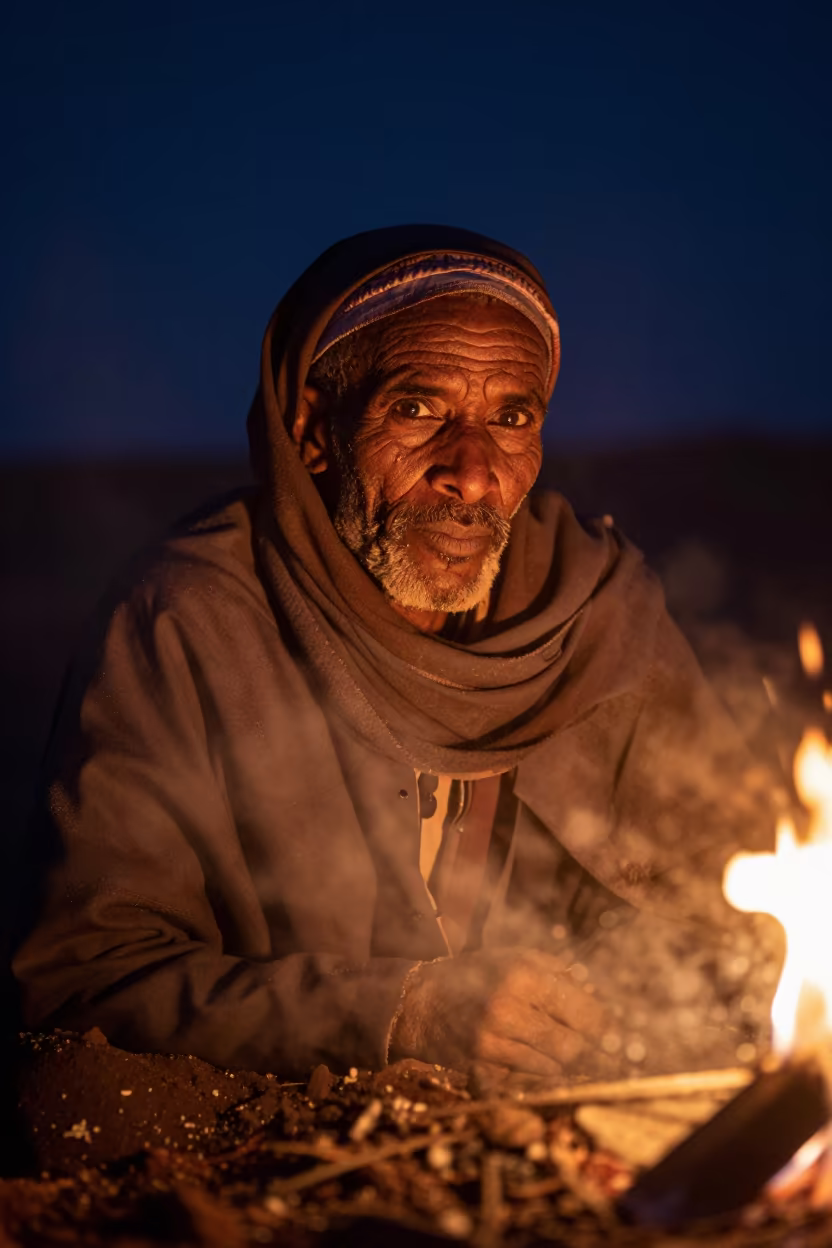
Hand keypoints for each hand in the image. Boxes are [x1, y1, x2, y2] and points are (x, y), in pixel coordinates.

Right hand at [389, 948, 608, 1083]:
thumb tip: (597, 996)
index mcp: (523, 974)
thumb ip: (559, 973)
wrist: (421, 1002)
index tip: (614, 1034)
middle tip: (593, 1049)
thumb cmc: (476, 975)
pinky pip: (527, 1078)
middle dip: (586, 1049)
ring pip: (553, 1067)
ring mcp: (492, 1040)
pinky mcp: (480, 1065)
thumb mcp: (517, 957)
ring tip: (556, 1048)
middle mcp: (508, 1007)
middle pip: (572, 1046)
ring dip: (560, 1061)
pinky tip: (532, 1058)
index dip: (606, 1028)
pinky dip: (535, 1071)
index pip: (584, 1012)